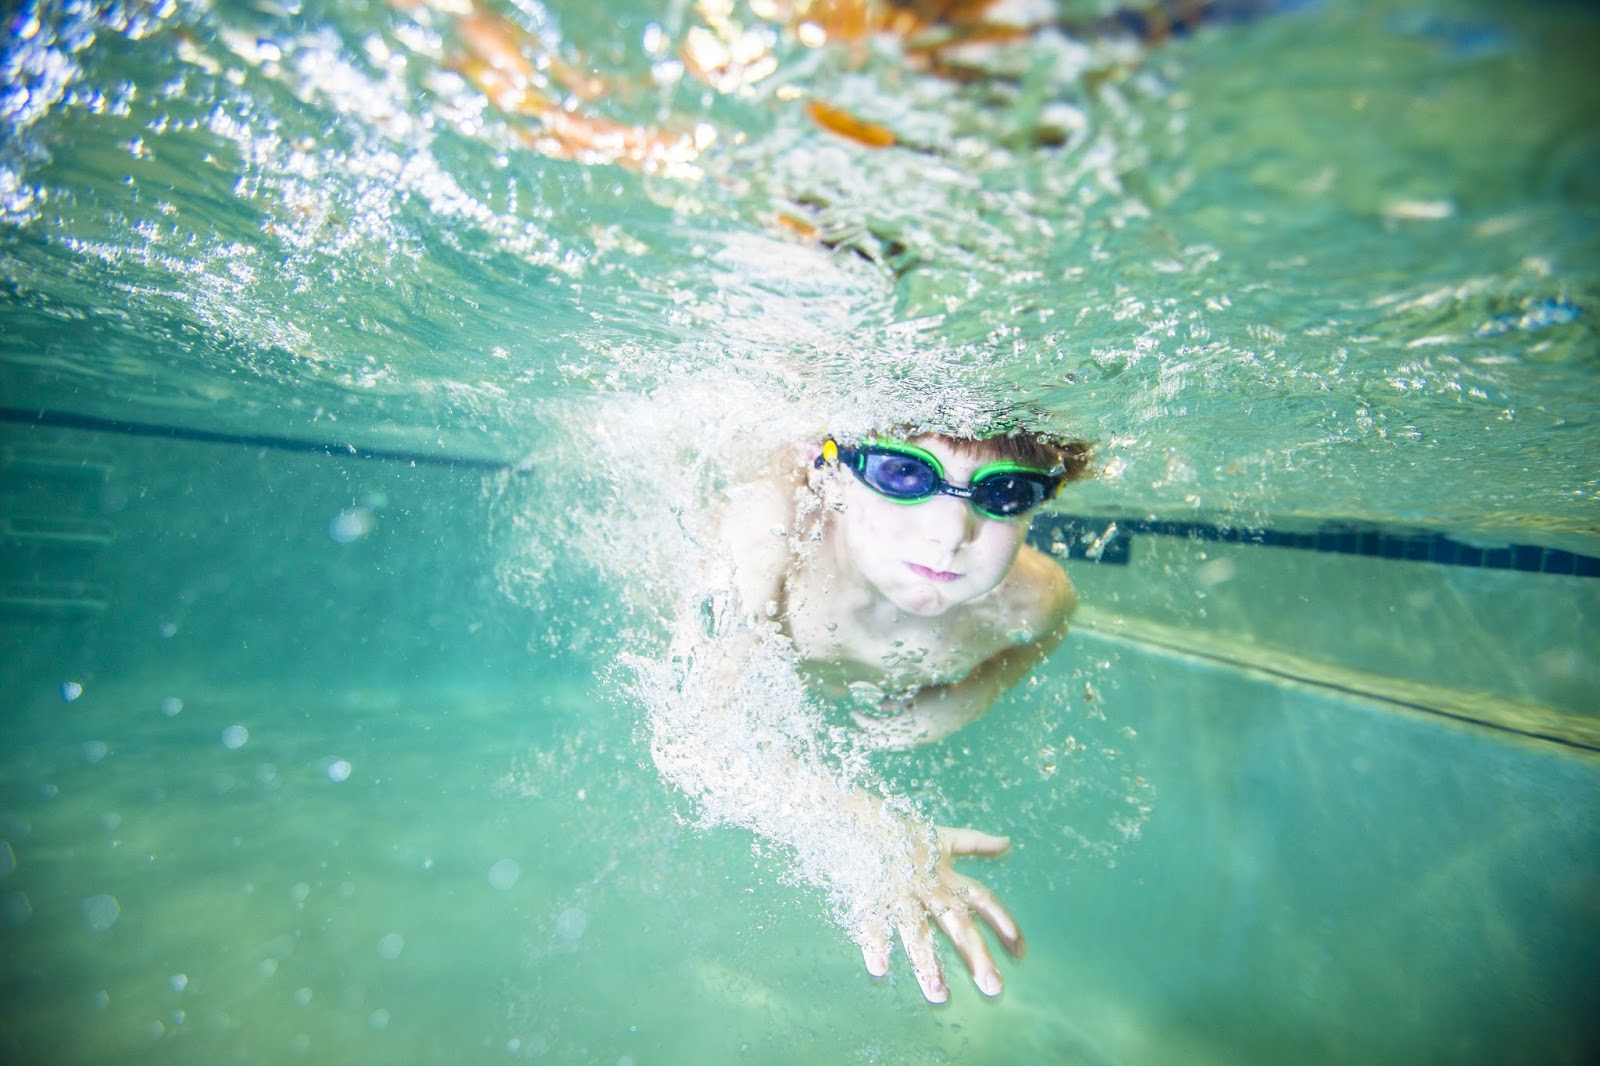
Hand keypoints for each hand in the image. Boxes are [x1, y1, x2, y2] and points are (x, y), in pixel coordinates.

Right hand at [858, 826, 1024, 1002]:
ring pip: (916, 930)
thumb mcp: (944, 837)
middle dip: (975, 954)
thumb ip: (975, 844)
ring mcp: (900, 892)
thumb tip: (1007, 843)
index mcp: (947, 875)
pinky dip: (874, 943)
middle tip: (993, 988)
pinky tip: (879, 970)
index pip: (982, 898)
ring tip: (940, 997)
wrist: (859, 818)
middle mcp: (928, 886)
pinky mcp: (870, 894)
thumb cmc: (904, 834)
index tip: (1020, 953)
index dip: (1001, 922)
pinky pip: (872, 921)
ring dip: (927, 962)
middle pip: (956, 922)